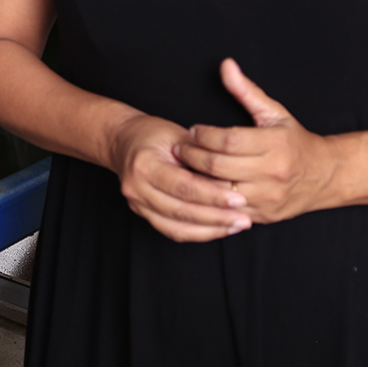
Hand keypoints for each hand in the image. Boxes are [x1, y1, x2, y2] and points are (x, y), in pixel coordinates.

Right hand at [106, 112, 251, 241]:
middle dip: (217, 218)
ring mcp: (137, 205)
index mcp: (144, 165)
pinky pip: (172, 231)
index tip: (240, 199)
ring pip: (177, 227)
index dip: (214, 196)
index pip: (184, 186)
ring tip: (236, 226)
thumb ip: (202, 159)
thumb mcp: (178, 136)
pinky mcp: (143, 214)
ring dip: (210, 230)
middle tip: (244, 219)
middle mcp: (136, 189)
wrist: (123, 141)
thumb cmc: (152, 134)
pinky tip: (219, 229)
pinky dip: (198, 233)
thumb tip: (233, 181)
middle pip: (181, 211)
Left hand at [177, 59, 339, 223]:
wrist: (324, 176)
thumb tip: (226, 65)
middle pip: (218, 167)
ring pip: (219, 191)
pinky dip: (209, 199)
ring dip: (196, 179)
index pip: (228, 141)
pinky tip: (198, 187)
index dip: (204, 135)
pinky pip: (227, 210)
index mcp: (275, 145)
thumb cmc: (294, 141)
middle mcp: (271, 173)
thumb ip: (246, 90)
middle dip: (192, 156)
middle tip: (179, 148)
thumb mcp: (273, 112)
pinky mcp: (262, 215)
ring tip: (183, 167)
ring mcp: (267, 197)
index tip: (192, 130)